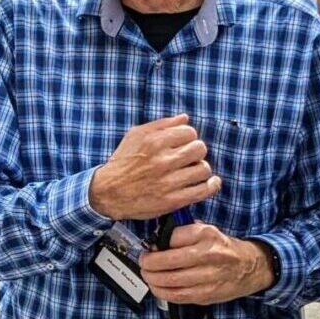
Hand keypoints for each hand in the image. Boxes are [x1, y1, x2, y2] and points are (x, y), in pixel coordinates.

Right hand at [89, 114, 221, 221]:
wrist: (107, 192)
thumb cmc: (122, 163)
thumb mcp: (135, 136)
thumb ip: (161, 124)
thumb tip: (184, 118)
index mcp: (154, 142)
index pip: (189, 132)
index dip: (189, 137)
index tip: (184, 144)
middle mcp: (163, 160)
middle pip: (199, 149)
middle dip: (197, 151)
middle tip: (189, 157)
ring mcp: (169, 182)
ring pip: (203, 169)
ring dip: (201, 169)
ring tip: (193, 171)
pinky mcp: (173, 200)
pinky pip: (203, 191)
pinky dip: (212, 186)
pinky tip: (210, 183)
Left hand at [139, 222, 273, 305]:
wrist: (249, 266)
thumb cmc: (223, 248)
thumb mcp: (206, 231)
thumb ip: (182, 235)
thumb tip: (157, 243)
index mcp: (206, 235)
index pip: (172, 238)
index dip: (155, 245)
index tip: (149, 249)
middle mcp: (209, 255)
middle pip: (168, 262)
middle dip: (149, 264)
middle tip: (144, 263)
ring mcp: (209, 277)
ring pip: (171, 282)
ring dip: (153, 280)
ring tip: (148, 276)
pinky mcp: (208, 294)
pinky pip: (179, 296)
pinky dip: (163, 293)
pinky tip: (158, 288)